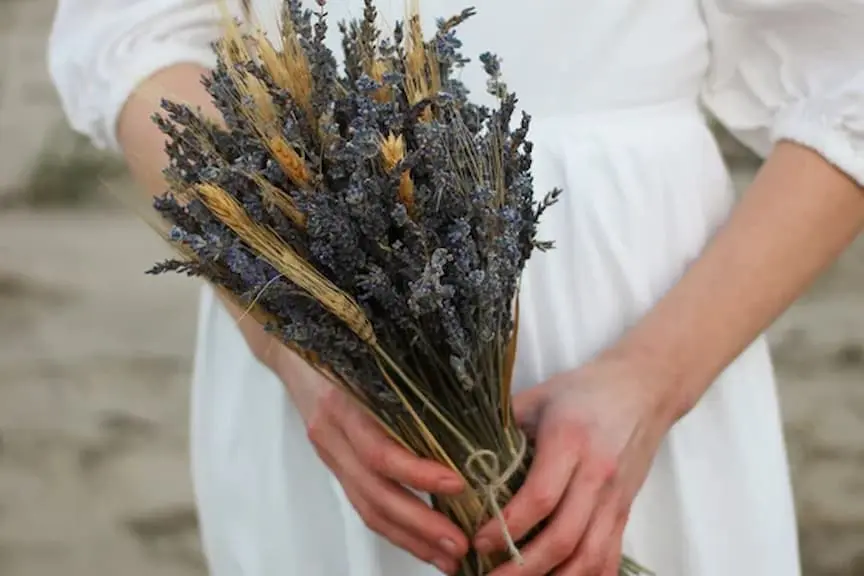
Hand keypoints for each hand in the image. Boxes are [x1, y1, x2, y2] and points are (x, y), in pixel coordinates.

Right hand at [275, 347, 469, 573]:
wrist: (293, 349)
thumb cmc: (345, 344)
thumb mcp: (375, 353)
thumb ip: (412, 382)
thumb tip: (475, 407)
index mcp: (345, 404)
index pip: (380, 451)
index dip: (418, 473)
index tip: (458, 485)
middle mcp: (332, 435)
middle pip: (375, 493)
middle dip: (419, 525)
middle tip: (459, 544)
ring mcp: (330, 453)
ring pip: (367, 508)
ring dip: (409, 538)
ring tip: (448, 558)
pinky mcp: (335, 465)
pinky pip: (363, 505)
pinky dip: (395, 529)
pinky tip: (422, 543)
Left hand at [473, 354, 672, 574]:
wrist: (644, 388)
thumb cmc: (585, 390)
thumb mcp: (539, 397)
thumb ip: (502, 425)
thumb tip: (461, 452)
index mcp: (570, 441)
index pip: (540, 498)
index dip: (508, 527)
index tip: (479, 541)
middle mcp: (597, 474)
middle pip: (564, 537)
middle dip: (523, 567)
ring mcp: (616, 498)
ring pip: (590, 556)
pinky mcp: (625, 510)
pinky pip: (609, 557)